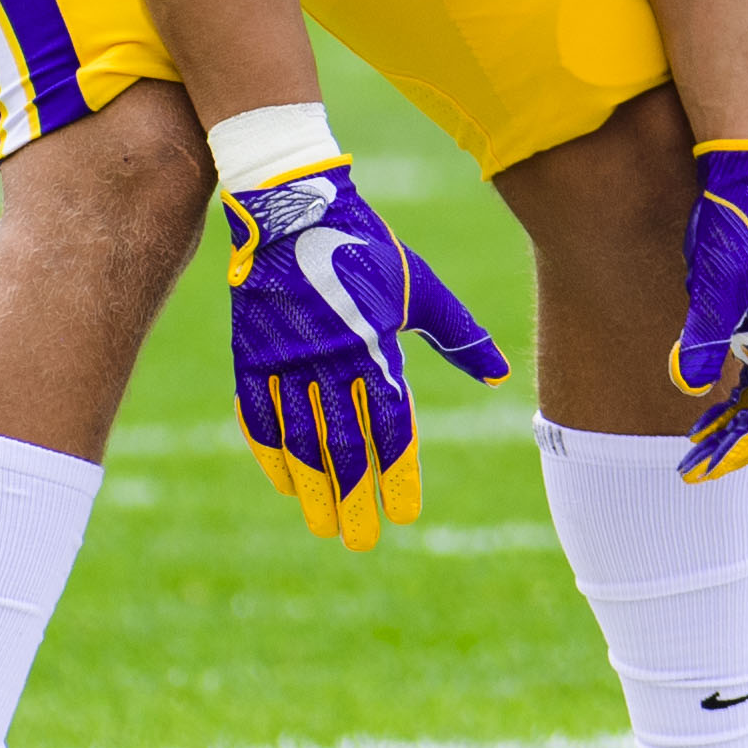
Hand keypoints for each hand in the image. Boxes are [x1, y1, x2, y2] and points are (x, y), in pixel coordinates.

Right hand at [218, 158, 509, 544]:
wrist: (291, 205)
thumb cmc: (365, 246)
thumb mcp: (419, 286)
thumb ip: (458, 334)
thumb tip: (497, 376)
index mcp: (373, 343)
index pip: (389, 423)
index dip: (397, 472)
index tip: (405, 515)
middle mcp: (328, 357)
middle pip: (342, 443)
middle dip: (353, 497)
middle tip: (360, 542)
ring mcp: (283, 358)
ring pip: (299, 438)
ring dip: (313, 489)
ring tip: (325, 527)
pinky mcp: (250, 353)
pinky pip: (258, 415)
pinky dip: (271, 453)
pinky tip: (285, 485)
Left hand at [671, 143, 747, 478]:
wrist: (744, 175)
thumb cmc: (734, 224)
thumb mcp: (716, 281)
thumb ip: (705, 334)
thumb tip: (689, 387)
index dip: (740, 442)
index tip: (705, 467)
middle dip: (732, 439)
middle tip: (692, 466)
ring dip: (730, 419)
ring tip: (695, 444)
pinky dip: (731, 391)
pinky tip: (705, 402)